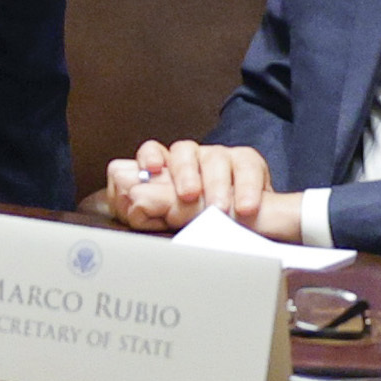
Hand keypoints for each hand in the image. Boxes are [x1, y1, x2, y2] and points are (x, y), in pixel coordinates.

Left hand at [98, 141, 285, 236]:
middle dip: (184, 173)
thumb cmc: (200, 222)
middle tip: (188, 195)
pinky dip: (247, 188)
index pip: (152, 152)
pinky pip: (246, 168)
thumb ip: (149, 208)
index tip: (151, 169)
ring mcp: (220, 157)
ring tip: (219, 209)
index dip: (149, 157)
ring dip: (216, 186)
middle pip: (183, 151)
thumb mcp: (170, 219)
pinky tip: (245, 207)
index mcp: (167, 168)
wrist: (244, 228)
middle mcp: (192, 157)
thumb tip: (132, 197)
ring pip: (215, 158)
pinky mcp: (247, 162)